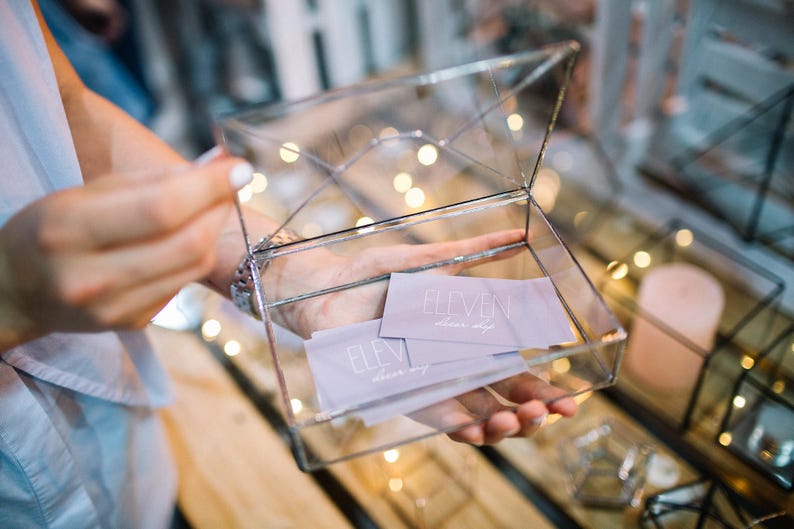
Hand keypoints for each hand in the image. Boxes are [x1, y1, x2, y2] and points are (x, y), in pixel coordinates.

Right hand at [0, 158, 252, 349]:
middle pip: (187, 242)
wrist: (15, 292)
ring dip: (214, 230)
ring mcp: (113, 309)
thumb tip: (214, 167)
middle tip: (231, 183)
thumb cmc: (50, 229)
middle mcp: (90, 278)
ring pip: (193, 265)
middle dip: (219, 207)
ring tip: (212, 205)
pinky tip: (185, 238)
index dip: (209, 187)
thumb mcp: (82, 193)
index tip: (239, 166)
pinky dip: (194, 255)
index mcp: (69, 230)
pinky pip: (182, 283)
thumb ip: (149, 181)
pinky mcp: (132, 323)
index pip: (160, 209)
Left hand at [267, 228, 576, 443]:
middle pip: (503, 401)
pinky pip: (434, 417)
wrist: (322, 288)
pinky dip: (459, 428)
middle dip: (533, 413)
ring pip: (475, 418)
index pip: (515, 373)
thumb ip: (474, 253)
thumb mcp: (431, 260)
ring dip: (503, 426)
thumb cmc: (373, 274)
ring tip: (520, 419)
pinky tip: (480, 431)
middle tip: (556, 411)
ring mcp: (428, 383)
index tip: (572, 398)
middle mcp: (452, 367)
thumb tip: (519, 232)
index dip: (544, 389)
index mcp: (466, 341)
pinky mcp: (401, 392)